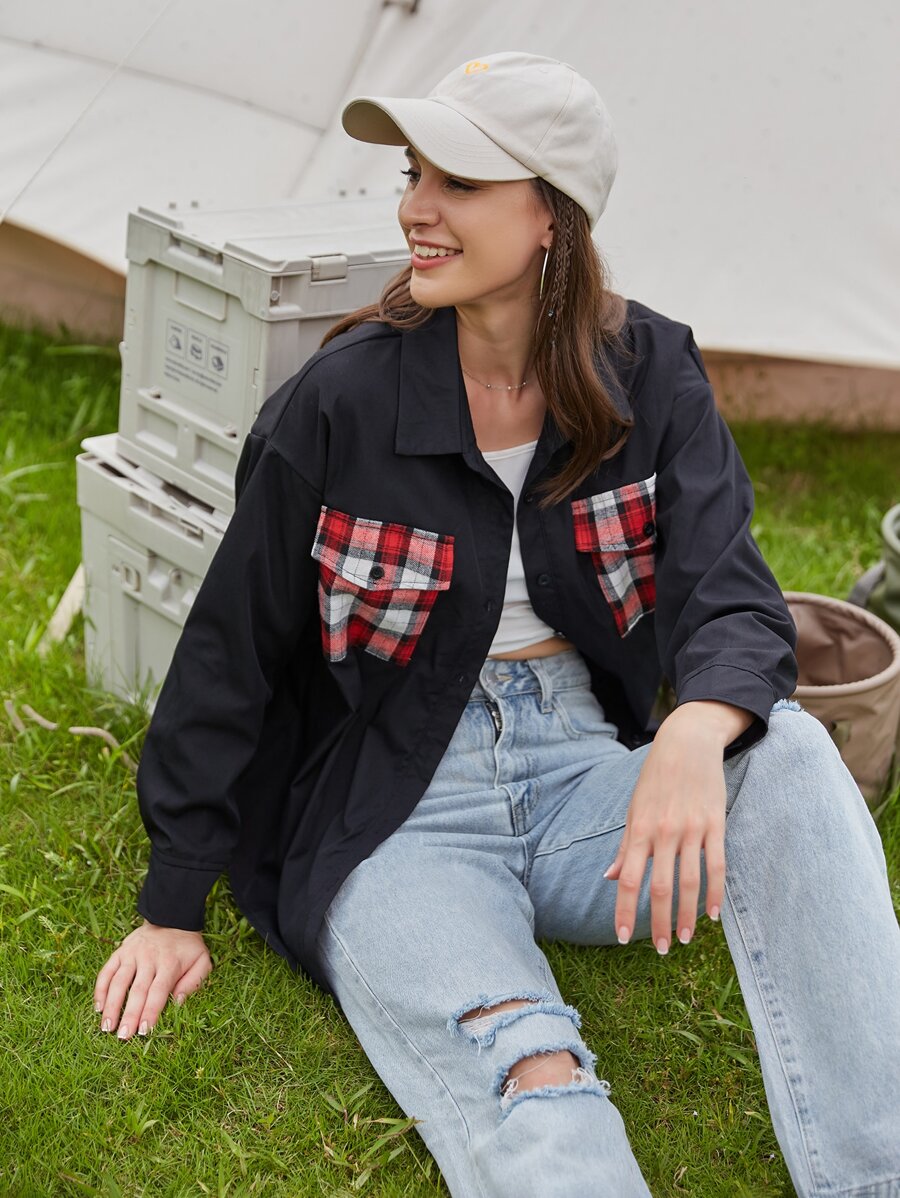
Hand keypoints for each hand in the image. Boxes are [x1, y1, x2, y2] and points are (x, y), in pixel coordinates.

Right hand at [93, 920, 211, 1039]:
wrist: (172, 918)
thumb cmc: (188, 947)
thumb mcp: (202, 960)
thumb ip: (194, 981)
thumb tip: (178, 1003)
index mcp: (170, 963)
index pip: (159, 991)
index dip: (151, 1011)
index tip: (144, 1030)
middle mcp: (149, 958)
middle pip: (137, 990)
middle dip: (129, 1015)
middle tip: (123, 1036)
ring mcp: (132, 954)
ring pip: (118, 982)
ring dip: (111, 1006)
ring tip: (107, 1027)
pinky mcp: (120, 951)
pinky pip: (107, 971)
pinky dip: (100, 989)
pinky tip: (98, 1007)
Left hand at [604, 707, 731, 952]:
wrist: (687, 742)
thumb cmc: (655, 778)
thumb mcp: (634, 809)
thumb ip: (625, 846)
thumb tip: (611, 877)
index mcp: (640, 829)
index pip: (629, 880)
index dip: (625, 911)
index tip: (621, 938)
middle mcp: (664, 832)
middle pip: (660, 887)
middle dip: (659, 923)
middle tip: (662, 950)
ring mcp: (691, 829)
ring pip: (689, 882)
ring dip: (688, 915)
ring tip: (686, 940)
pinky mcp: (716, 823)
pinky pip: (717, 865)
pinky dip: (716, 893)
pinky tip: (714, 915)